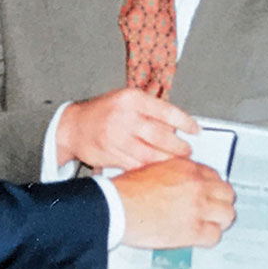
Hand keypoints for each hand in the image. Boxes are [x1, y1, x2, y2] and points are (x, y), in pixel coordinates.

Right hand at [56, 87, 199, 169]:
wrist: (72, 126)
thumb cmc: (102, 113)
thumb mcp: (126, 100)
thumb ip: (150, 111)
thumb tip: (177, 127)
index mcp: (131, 99)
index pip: (166, 111)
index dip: (185, 122)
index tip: (196, 130)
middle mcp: (124, 116)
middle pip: (161, 136)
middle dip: (179, 147)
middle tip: (187, 151)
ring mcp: (116, 137)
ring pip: (151, 154)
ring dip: (167, 161)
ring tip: (176, 162)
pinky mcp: (111, 154)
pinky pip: (137, 165)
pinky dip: (150, 169)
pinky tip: (158, 169)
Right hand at [111, 157, 233, 248]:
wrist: (117, 206)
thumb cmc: (126, 191)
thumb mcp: (152, 169)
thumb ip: (172, 174)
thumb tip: (178, 184)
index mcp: (186, 168)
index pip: (214, 176)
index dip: (212, 188)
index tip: (209, 194)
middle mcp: (196, 185)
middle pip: (227, 193)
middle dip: (221, 202)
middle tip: (214, 209)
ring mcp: (197, 208)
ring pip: (227, 214)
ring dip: (219, 220)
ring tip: (211, 224)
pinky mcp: (193, 230)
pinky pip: (215, 236)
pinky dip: (209, 238)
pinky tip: (200, 238)